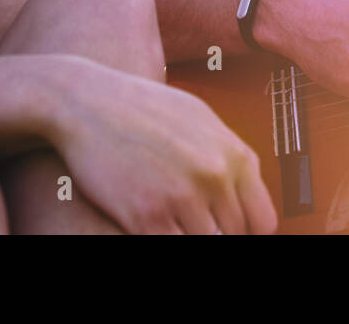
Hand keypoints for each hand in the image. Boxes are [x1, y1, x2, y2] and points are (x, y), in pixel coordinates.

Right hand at [47, 58, 277, 233]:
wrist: (86, 102)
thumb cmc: (141, 108)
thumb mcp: (199, 119)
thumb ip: (227, 157)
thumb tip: (246, 195)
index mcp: (233, 154)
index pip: (262, 220)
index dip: (245, 230)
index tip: (227, 228)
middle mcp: (214, 176)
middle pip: (233, 236)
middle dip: (215, 233)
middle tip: (190, 218)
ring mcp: (181, 197)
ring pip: (204, 243)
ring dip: (186, 233)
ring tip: (168, 215)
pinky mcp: (147, 216)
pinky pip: (172, 247)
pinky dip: (165, 237)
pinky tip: (150, 222)